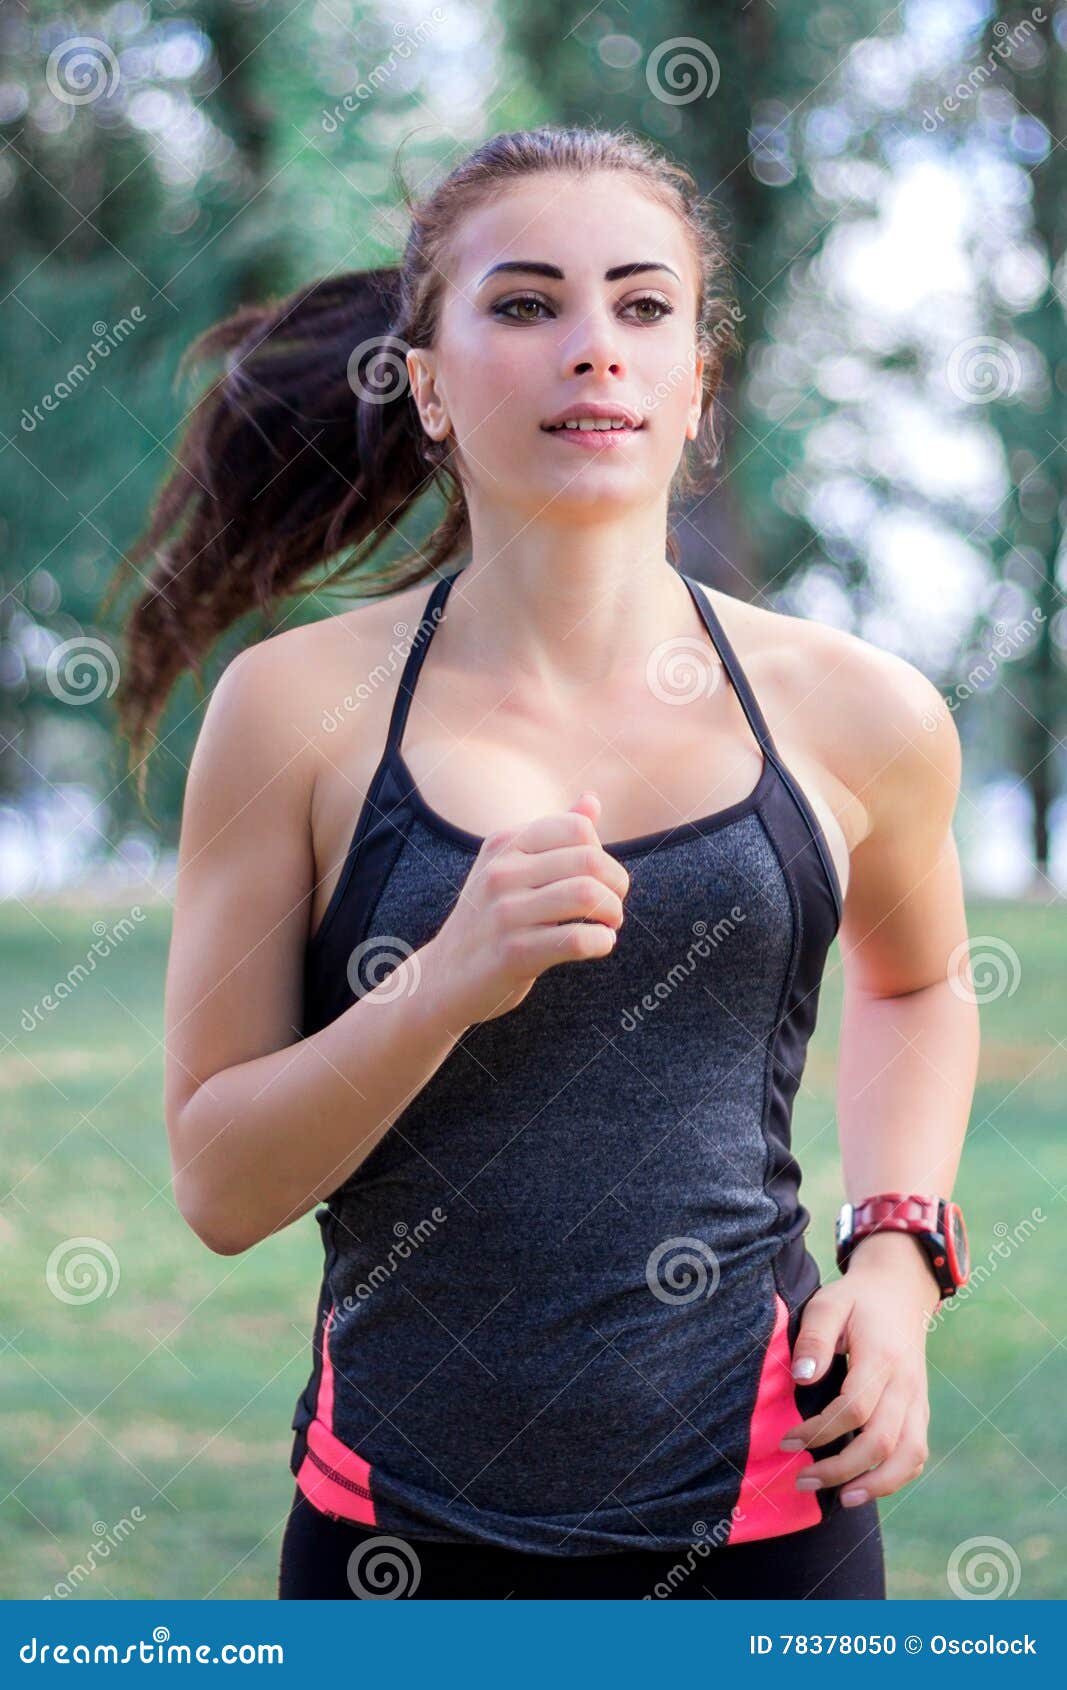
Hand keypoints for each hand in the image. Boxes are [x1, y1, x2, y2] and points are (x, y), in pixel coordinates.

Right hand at [426, 790, 629, 1025]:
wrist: (445, 977)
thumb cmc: (489, 919)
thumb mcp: (510, 868)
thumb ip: (554, 834)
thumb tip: (592, 798)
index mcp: (504, 845)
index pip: (577, 827)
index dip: (603, 854)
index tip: (601, 879)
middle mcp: (501, 873)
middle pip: (590, 860)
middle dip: (617, 884)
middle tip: (613, 905)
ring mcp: (505, 913)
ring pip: (588, 896)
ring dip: (612, 913)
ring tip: (608, 925)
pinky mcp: (513, 953)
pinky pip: (578, 939)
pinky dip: (602, 942)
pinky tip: (598, 945)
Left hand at [778, 1231, 940, 1506]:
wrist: (900, 1291)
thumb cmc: (856, 1300)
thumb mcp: (829, 1303)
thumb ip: (814, 1339)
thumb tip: (801, 1378)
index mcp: (881, 1358)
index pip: (853, 1410)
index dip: (819, 1432)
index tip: (787, 1441)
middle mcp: (906, 1385)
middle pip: (880, 1442)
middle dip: (840, 1469)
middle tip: (801, 1479)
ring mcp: (918, 1399)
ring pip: (909, 1456)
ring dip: (875, 1484)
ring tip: (840, 1499)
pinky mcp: (921, 1409)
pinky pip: (917, 1453)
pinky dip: (896, 1477)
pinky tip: (866, 1486)